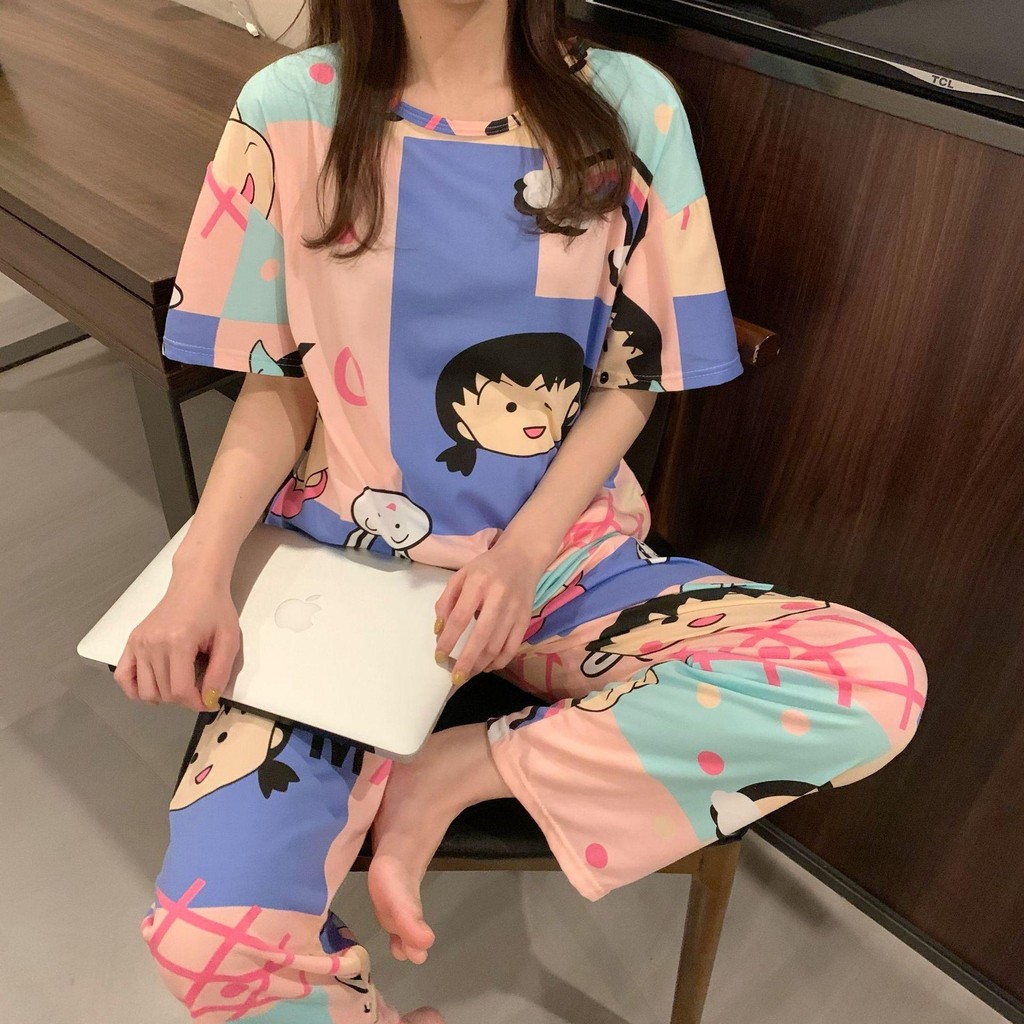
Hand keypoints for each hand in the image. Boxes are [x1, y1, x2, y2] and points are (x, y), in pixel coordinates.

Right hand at [112, 575, 240, 711]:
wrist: (195, 584)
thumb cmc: (215, 608)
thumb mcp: (229, 639)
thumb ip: (220, 672)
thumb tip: (208, 699)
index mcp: (178, 641)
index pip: (180, 690)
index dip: (196, 703)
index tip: (209, 701)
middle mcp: (152, 644)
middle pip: (163, 693)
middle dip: (185, 699)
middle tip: (200, 688)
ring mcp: (138, 643)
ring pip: (145, 691)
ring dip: (165, 697)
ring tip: (182, 684)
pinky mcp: (131, 642)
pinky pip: (123, 677)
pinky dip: (136, 690)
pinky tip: (155, 687)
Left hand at [434, 539, 544, 684]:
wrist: (522, 557)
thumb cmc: (487, 567)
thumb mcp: (461, 575)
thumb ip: (446, 601)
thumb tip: (439, 630)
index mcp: (478, 583)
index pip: (460, 617)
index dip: (448, 639)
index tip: (439, 656)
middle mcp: (498, 597)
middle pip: (481, 636)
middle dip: (467, 661)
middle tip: (455, 677)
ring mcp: (514, 609)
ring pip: (498, 645)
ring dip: (481, 663)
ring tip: (468, 672)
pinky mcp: (526, 618)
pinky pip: (513, 646)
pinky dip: (500, 661)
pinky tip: (488, 666)